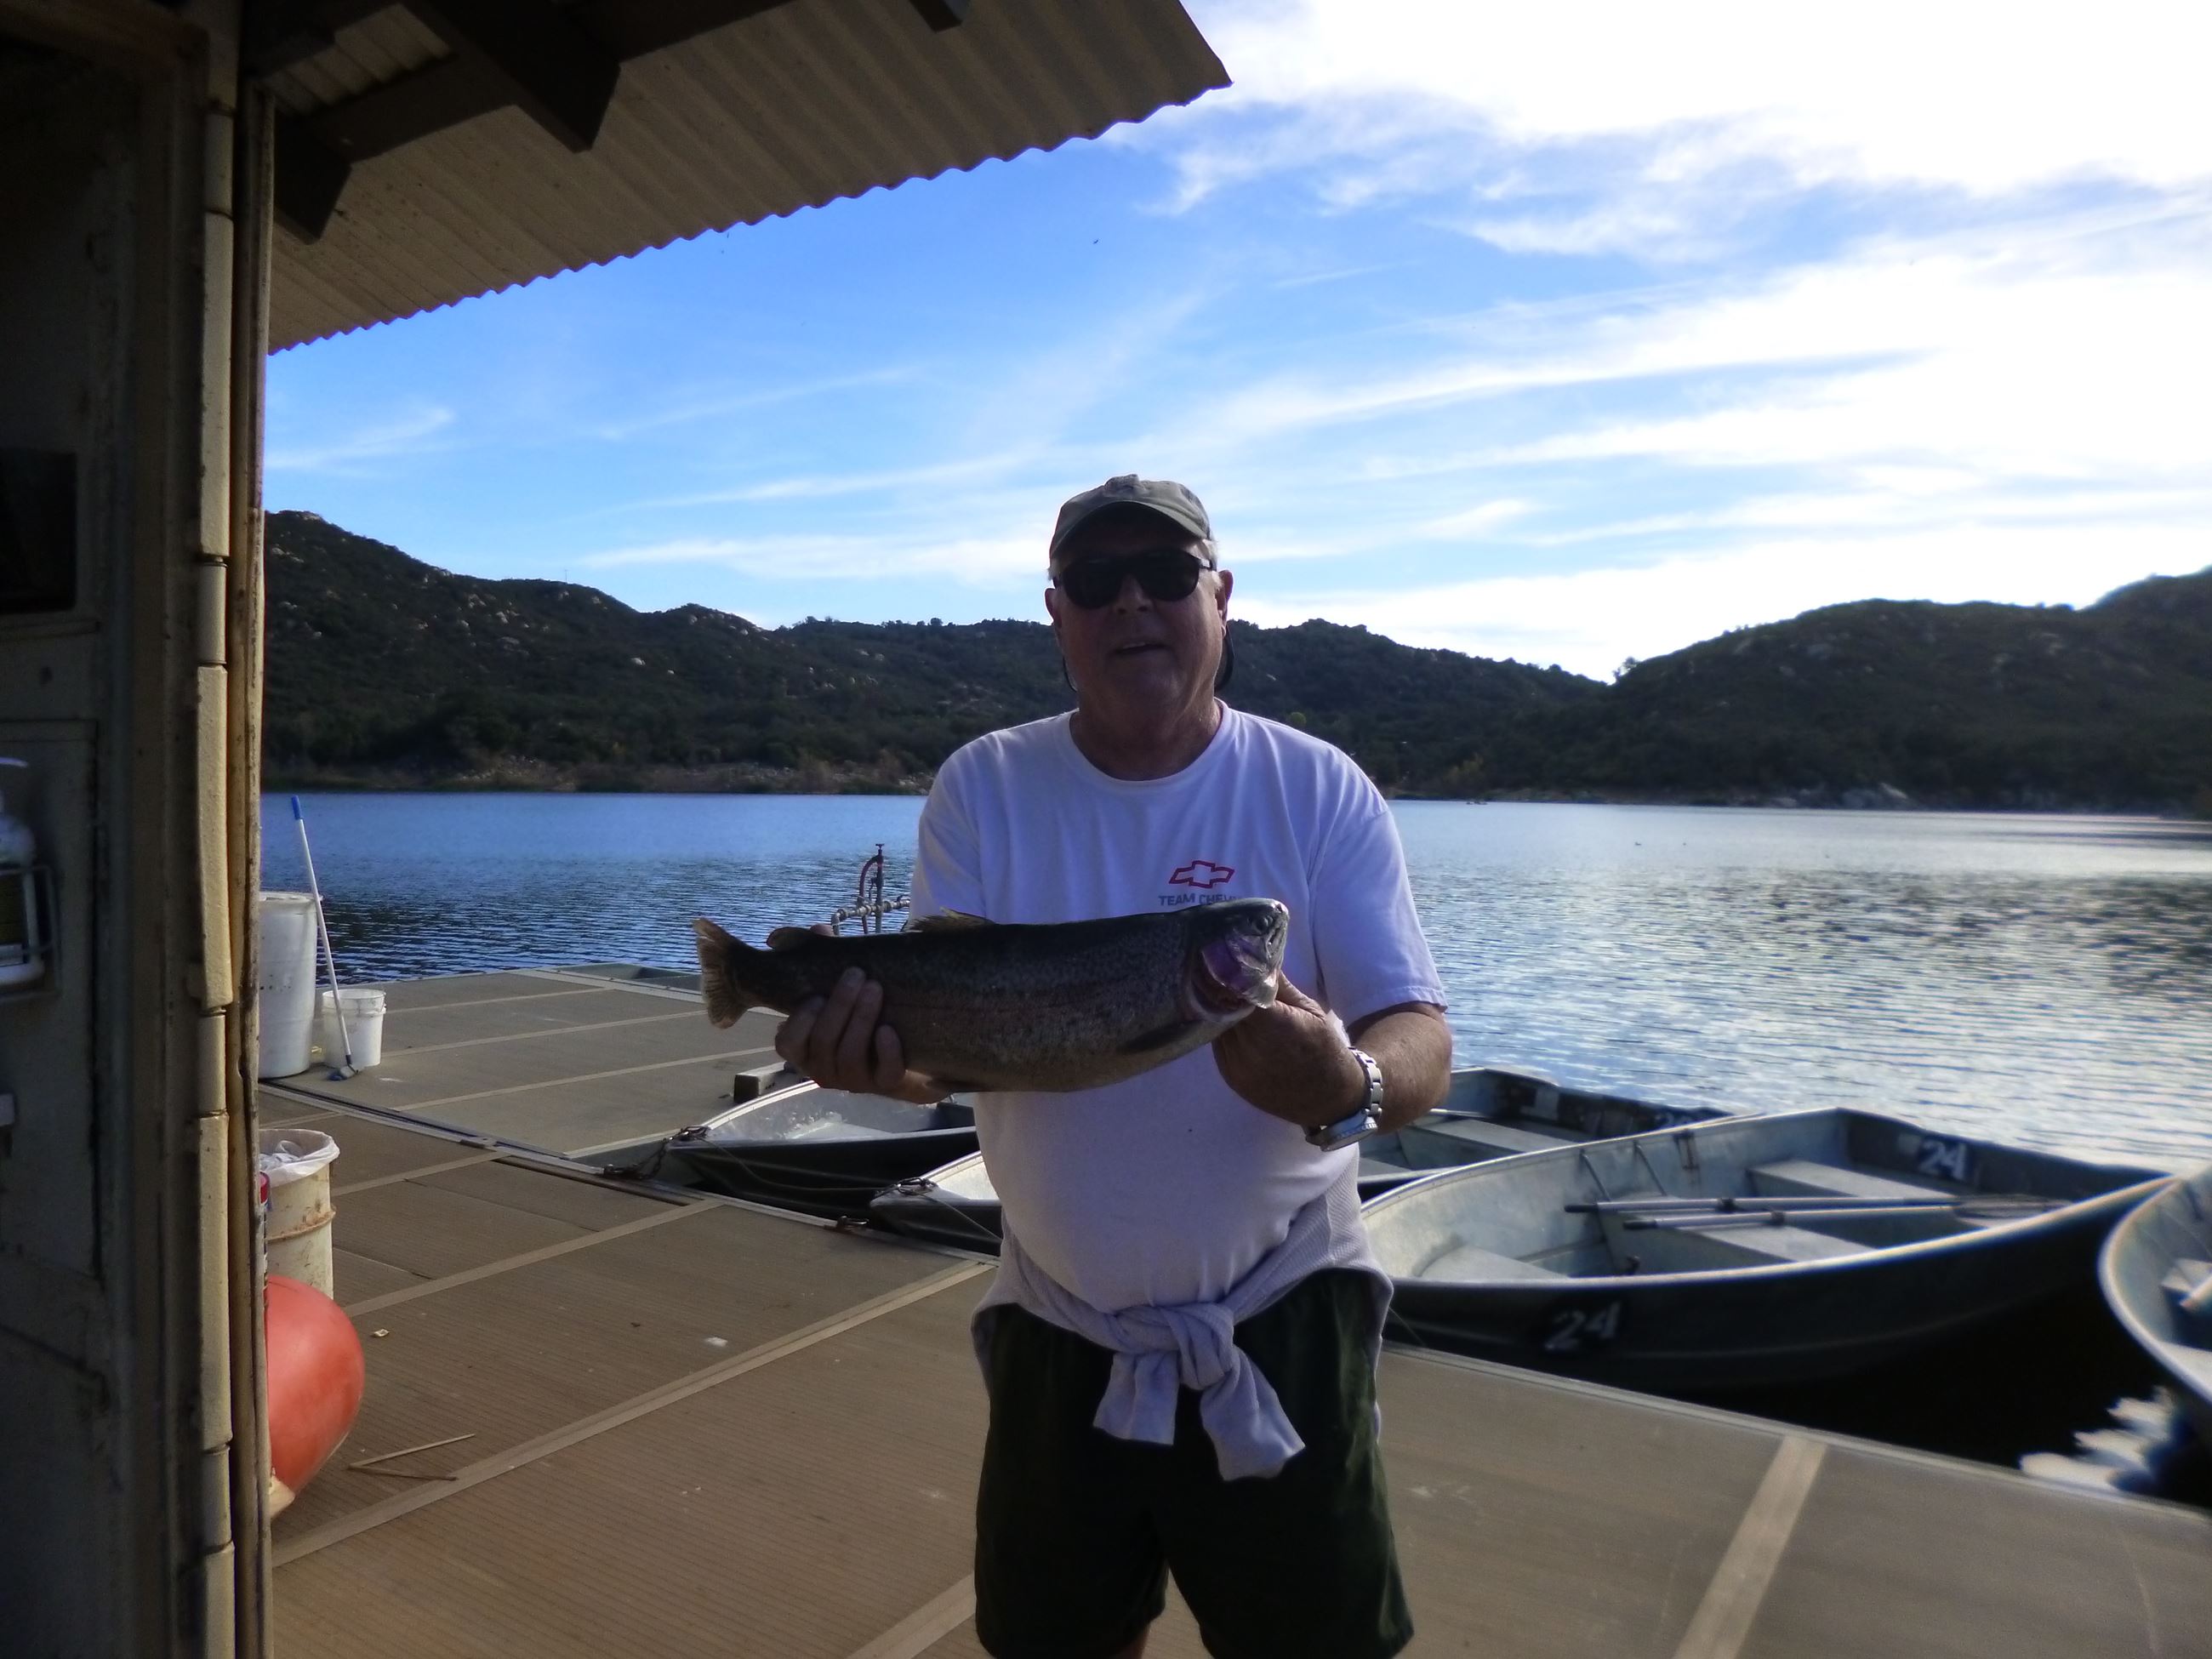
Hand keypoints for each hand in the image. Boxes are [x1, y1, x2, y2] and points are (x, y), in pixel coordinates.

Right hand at [773, 932, 946, 1104]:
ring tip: (875, 988)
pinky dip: (886, 1050)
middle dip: (840, 1005)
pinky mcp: (885, 1085)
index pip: (787, 1043)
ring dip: (861, 1018)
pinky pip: (884, 1073)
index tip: (816, 994)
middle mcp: (824, 1069)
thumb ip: (826, 962)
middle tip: (857, 974)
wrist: (905, 1052)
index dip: (799, 1021)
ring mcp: (854, 1080)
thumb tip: (817, 929)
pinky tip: (889, 1029)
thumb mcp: (843, 991)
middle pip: (824, 1042)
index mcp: (806, 1049)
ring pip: (850, 1055)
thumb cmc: (862, 1017)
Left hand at [1211, 973, 1365, 1130]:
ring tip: (1224, 995)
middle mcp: (1250, 1048)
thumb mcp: (1308, 1009)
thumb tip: (1256, 956)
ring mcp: (1237, 1066)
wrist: (1329, 1097)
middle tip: (1222, 972)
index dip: (1231, 976)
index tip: (1229, 961)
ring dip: (1220, 1011)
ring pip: (1216, 1026)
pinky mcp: (1230, 1078)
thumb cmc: (1324, 1047)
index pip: (1237, 991)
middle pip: (1223, 1008)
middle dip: (1223, 990)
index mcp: (1274, 1026)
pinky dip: (1222, 1031)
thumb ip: (1279, 985)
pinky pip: (1218, 1045)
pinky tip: (1230, 1021)